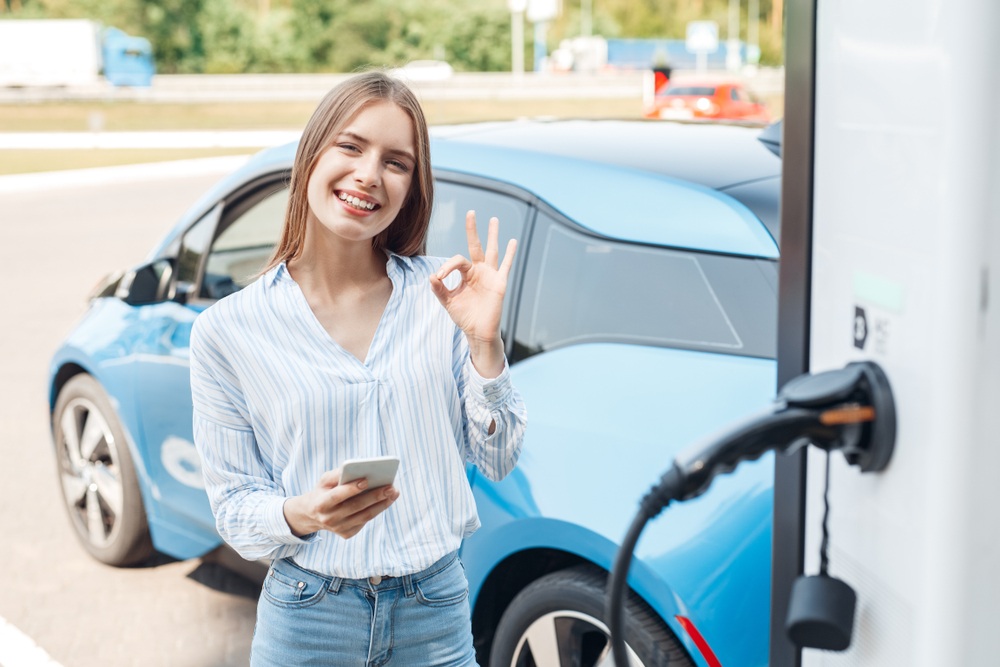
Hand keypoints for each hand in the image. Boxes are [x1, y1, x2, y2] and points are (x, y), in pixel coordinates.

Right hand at [283, 467, 399, 538]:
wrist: (312, 515)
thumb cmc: (323, 491)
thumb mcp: (324, 480)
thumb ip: (338, 474)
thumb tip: (358, 468)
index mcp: (321, 503)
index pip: (337, 496)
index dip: (351, 489)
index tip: (366, 480)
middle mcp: (329, 518)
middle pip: (356, 506)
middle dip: (375, 496)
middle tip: (391, 487)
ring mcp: (338, 528)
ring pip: (364, 516)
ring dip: (382, 504)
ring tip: (394, 493)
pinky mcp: (347, 534)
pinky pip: (365, 521)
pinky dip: (377, 510)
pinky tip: (386, 501)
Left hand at [429, 210, 516, 377]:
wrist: (478, 331)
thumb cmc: (464, 316)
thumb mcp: (448, 301)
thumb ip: (439, 289)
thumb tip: (432, 275)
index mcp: (466, 273)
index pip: (457, 261)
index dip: (447, 266)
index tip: (440, 276)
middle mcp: (479, 271)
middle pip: (476, 246)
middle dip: (473, 230)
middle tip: (471, 212)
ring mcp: (491, 275)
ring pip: (492, 251)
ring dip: (493, 235)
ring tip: (494, 220)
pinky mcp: (500, 282)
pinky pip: (506, 266)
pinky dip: (510, 254)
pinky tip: (512, 242)